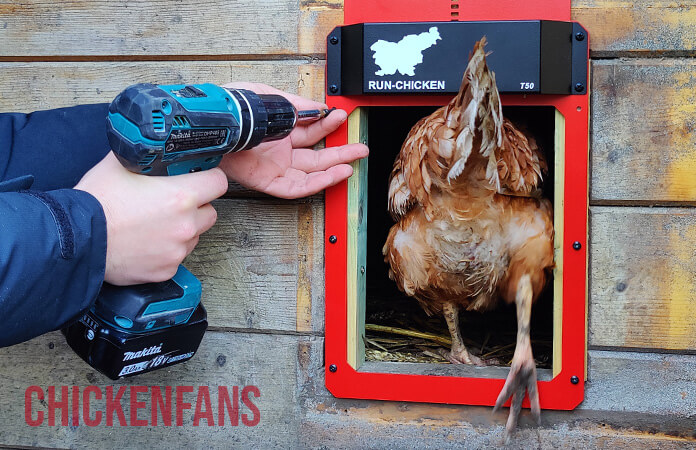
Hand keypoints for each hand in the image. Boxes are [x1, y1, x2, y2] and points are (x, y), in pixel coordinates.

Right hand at [75, 152, 227, 284]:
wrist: (75, 239)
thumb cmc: (96, 203)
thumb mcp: (121, 164)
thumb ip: (147, 155)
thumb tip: (154, 145)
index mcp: (182, 196)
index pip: (218, 182)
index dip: (209, 178)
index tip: (200, 178)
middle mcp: (186, 225)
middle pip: (210, 211)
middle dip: (197, 206)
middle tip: (172, 203)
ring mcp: (178, 250)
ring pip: (194, 235)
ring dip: (183, 229)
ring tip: (154, 223)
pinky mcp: (167, 270)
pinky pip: (176, 256)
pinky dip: (166, 250)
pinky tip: (146, 242)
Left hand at [219, 82, 368, 198]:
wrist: (216, 123)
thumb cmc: (234, 108)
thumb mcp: (271, 98)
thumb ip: (297, 105)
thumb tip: (321, 109)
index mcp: (279, 130)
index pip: (311, 131)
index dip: (329, 126)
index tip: (342, 118)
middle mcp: (279, 150)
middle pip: (316, 155)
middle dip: (340, 152)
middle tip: (360, 148)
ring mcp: (273, 166)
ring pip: (310, 173)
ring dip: (332, 169)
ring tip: (352, 163)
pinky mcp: (266, 181)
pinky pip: (295, 187)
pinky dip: (316, 183)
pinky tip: (333, 175)